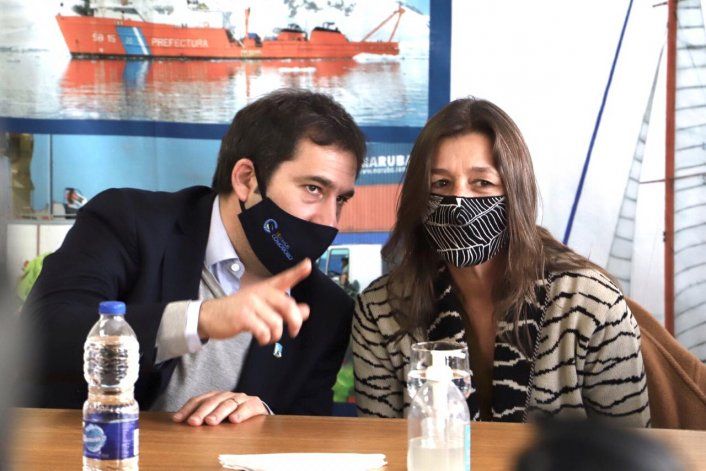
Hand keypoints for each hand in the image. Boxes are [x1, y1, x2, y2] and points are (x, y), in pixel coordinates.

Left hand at [173, 391, 268, 425]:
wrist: (258, 412)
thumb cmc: (233, 415)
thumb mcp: (217, 415)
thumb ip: (203, 417)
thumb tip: (181, 423)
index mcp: (215, 396)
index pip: (199, 400)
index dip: (187, 409)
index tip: (177, 419)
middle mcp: (226, 395)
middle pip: (212, 401)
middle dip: (201, 412)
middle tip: (193, 422)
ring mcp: (240, 398)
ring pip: (228, 404)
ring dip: (218, 413)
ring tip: (211, 422)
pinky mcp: (254, 403)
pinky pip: (247, 407)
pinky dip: (240, 413)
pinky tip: (234, 420)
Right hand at [197, 258, 311, 343]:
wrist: (211, 316)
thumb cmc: (240, 311)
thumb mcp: (263, 307)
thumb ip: (284, 309)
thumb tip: (305, 311)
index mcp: (266, 288)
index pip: (284, 278)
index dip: (298, 272)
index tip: (308, 264)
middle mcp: (260, 292)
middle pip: (288, 305)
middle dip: (295, 321)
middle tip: (294, 331)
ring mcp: (251, 303)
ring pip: (276, 323)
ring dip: (276, 335)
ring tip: (269, 336)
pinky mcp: (243, 316)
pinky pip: (264, 331)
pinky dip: (265, 339)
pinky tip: (261, 338)